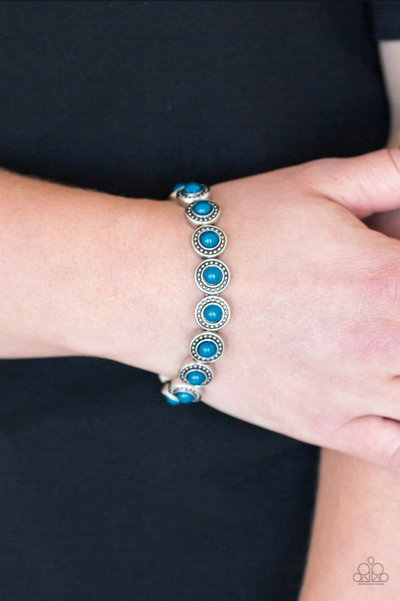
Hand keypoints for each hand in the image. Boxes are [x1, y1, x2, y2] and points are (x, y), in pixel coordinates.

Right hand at [173, 148, 399, 469]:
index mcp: (389, 280)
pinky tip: (398, 403)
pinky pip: (398, 450)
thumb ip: (391, 174)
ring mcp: (354, 394)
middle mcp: (382, 344)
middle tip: (392, 304)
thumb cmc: (233, 233)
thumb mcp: (317, 183)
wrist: (160, 289)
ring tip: (390, 342)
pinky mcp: (322, 426)